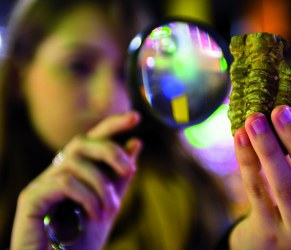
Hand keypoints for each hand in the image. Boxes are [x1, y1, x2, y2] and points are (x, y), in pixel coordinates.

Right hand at [11, 112, 141, 249]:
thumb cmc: (83, 238)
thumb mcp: (109, 203)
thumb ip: (120, 176)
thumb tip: (135, 143)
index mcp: (75, 172)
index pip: (91, 139)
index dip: (112, 125)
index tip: (136, 117)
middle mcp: (56, 172)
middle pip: (81, 142)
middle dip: (110, 151)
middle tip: (130, 169)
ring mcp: (42, 183)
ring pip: (76, 161)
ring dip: (102, 184)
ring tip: (111, 209)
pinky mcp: (32, 197)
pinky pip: (65, 182)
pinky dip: (87, 196)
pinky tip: (95, 214)